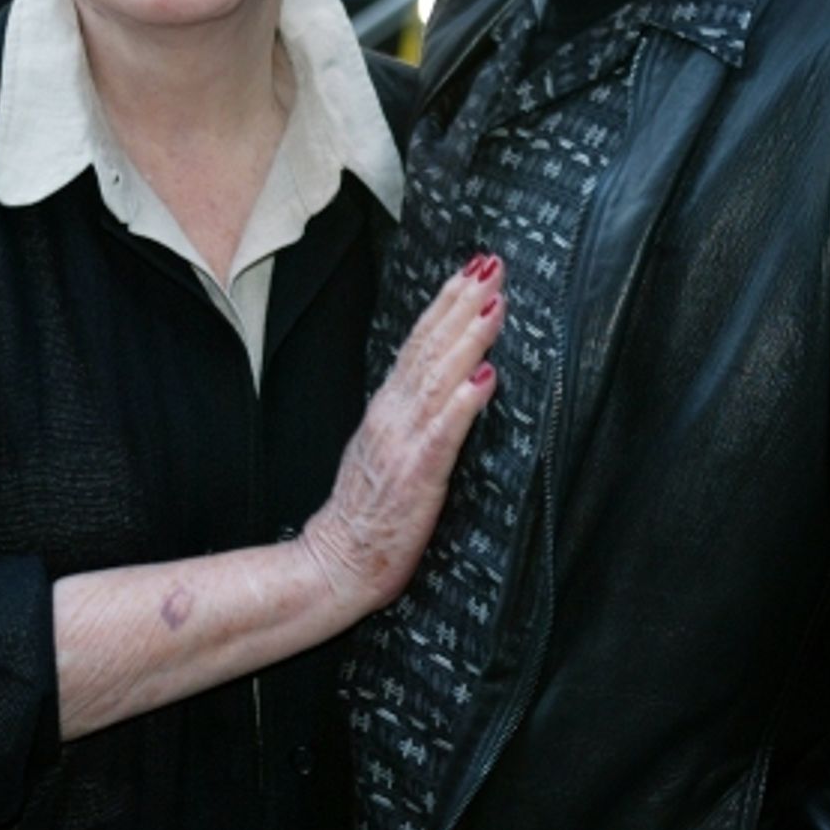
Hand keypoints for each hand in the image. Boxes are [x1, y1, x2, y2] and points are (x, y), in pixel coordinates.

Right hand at [299, 255, 503, 612]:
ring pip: (438, 378)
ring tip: (495, 304)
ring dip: (468, 337)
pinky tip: (485, 377)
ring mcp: (402, 443)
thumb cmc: (368, 514)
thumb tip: (452, 378)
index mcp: (387, 409)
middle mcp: (392, 416)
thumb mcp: (387, 450)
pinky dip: (463, 402)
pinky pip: (442, 433)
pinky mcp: (416, 476)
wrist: (334, 565)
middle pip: (430, 347)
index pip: (419, 343)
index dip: (447, 303)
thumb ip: (414, 413)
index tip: (475, 269)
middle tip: (493, 265)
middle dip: (463, 303)